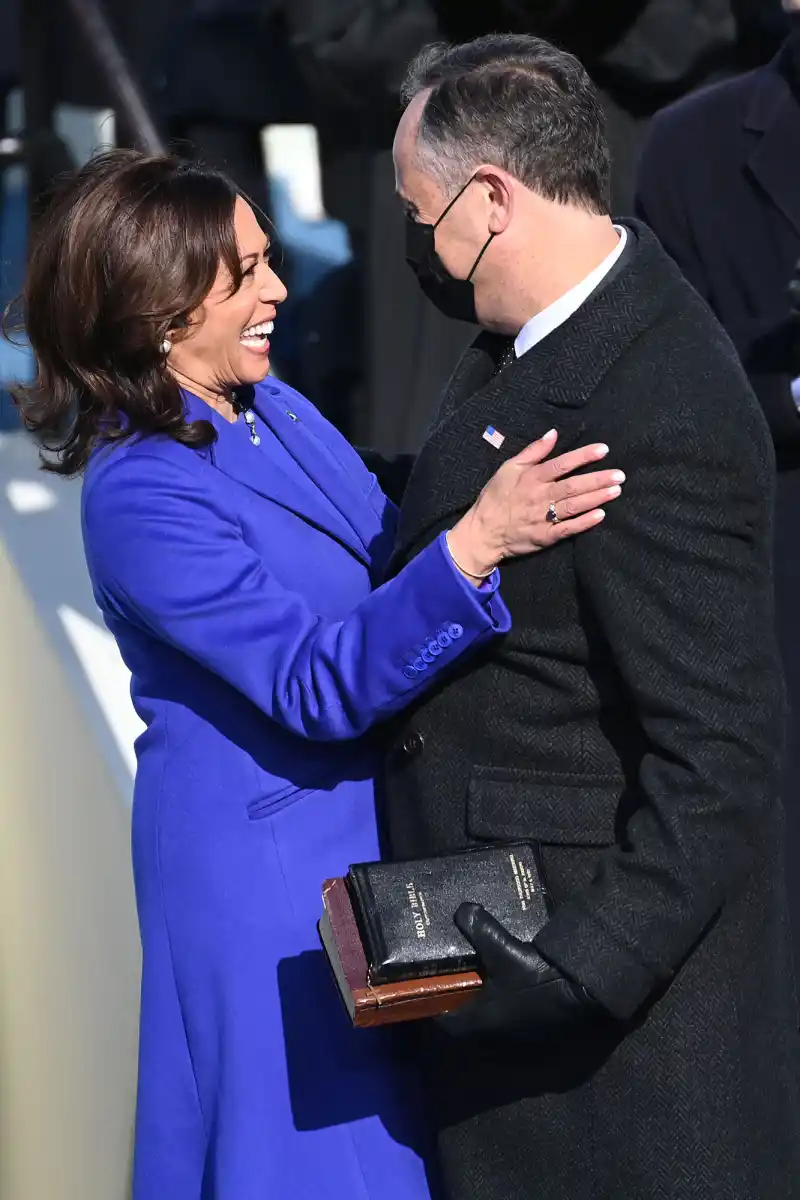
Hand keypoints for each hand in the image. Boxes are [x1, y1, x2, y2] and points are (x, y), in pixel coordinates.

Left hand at [438, 903, 599, 1039]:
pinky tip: (513, 989)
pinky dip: (509, 1011)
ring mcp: (519, 1041)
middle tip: (461, 979)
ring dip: (488, 1009)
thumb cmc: (534, 977)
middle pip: (470, 1025)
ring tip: (486, 981)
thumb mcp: (503, 949)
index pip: (447, 1022)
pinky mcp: (538, 1036)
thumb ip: (480, 929)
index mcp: (480, 1023)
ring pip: (493, 1027)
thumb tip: (462, 910)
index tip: (436, 987)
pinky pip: (513, 1025)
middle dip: (464, 1005)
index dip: (439, 1005)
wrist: (581, 991)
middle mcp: (496, 1038)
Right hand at [447, 430, 623, 578]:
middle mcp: (539, 497)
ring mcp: (542, 518)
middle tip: (620, 475)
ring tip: (616, 490)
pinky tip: (600, 515)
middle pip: (572, 486)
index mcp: (531, 478)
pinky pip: (567, 529)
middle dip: (597, 479)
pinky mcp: (545, 537)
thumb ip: (532, 451)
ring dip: (596, 498)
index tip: (603, 450)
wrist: (482, 532)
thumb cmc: (495, 497)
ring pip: (573, 506)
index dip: (583, 456)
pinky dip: (584, 522)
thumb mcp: (508, 468)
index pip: (561, 464)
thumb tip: (552, 434)